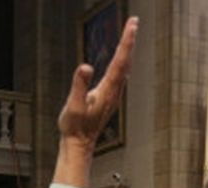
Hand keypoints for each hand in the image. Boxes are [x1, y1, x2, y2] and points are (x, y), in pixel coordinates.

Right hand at [53, 17, 137, 186]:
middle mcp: (114, 91)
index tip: (132, 26)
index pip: (119, 61)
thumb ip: (79, 86)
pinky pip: (119, 74)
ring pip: (124, 67)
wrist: (79, 145)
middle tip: (134, 21)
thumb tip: (85, 67)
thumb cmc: (75, 128)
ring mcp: (113, 95)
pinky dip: (122, 60)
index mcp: (107, 90)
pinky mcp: (109, 97)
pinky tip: (123, 56)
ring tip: (130, 32)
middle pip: (126, 61)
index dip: (126, 42)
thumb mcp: (73, 106)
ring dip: (127, 49)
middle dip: (130, 40)